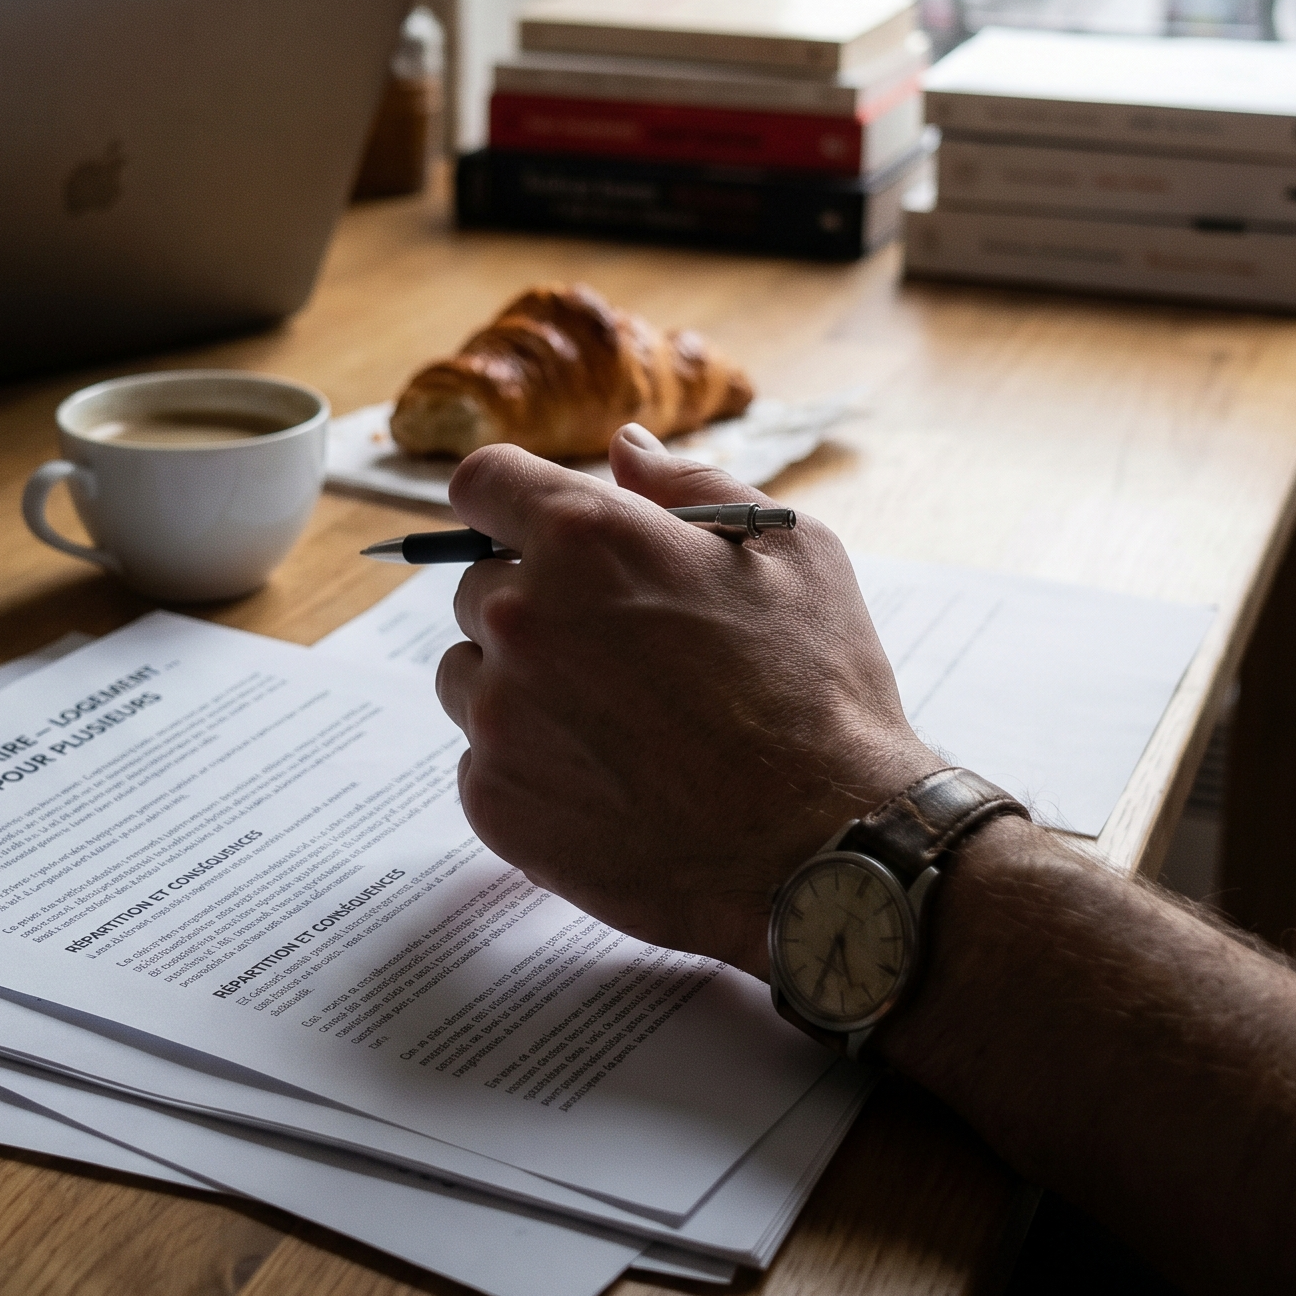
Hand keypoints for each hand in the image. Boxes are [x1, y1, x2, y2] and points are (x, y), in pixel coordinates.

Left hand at [435, 423, 940, 978]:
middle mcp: (522, 616)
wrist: (825, 847)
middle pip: (478, 586)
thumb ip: (688, 486)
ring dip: (519, 685)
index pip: (483, 482)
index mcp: (584, 537)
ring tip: (617, 721)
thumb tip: (623, 449)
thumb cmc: (818, 690)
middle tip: (621, 651)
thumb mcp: (787, 550)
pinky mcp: (493, 799)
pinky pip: (481, 758)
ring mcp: (498, 714)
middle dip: (535, 603)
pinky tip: (609, 779)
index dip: (510, 501)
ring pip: (470, 673)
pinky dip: (529, 764)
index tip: (534, 528)